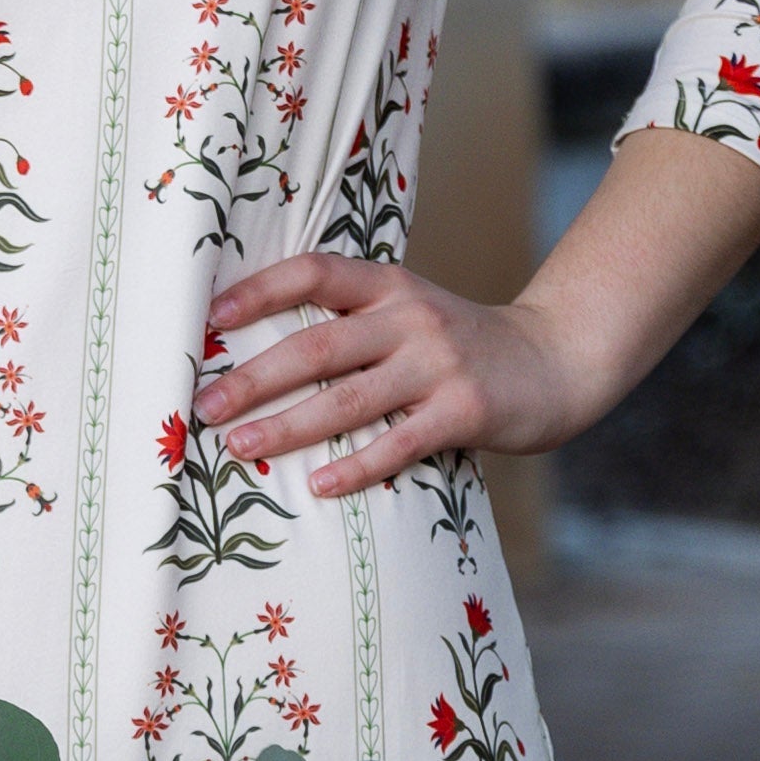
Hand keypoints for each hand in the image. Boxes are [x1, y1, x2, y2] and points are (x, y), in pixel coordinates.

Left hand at [194, 250, 575, 496]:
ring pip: (349, 398)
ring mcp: (439, 365)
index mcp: (390, 285)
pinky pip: (399, 443)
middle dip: (255, 376)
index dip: (260, 290)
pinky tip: (317, 487)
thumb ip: (354, 321)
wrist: (555, 361)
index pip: (315, 272)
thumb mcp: (411, 311)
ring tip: (239, 446)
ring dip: (288, 426)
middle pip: (319, 344)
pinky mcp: (464, 412)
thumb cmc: (461, 345)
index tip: (210, 318)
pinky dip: (355, 467)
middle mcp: (411, 318)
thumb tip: (258, 352)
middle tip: (204, 403)